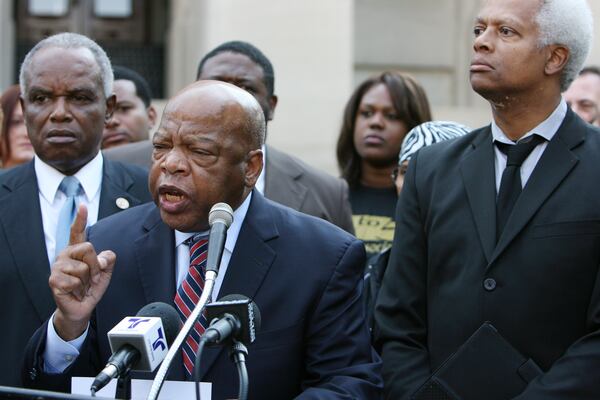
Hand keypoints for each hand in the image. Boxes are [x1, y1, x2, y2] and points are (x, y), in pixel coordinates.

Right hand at [49, 204, 115, 340]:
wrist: (81, 307)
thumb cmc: (91, 287)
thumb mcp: (105, 272)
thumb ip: (108, 260)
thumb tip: (103, 257)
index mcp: (77, 251)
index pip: (77, 232)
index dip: (80, 219)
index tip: (82, 206)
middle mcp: (65, 255)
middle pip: (88, 248)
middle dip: (96, 266)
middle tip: (91, 278)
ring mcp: (57, 267)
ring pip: (83, 268)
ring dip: (88, 280)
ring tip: (82, 286)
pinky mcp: (54, 280)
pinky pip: (75, 281)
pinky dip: (79, 289)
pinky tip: (74, 292)